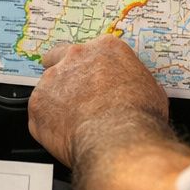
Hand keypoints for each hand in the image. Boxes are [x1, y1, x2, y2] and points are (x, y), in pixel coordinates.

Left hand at [28, 35, 168, 167]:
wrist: (118, 140)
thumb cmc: (138, 117)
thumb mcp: (151, 90)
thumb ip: (133, 82)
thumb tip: (136, 90)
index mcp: (105, 49)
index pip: (91, 49)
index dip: (89, 66)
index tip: (92, 78)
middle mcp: (75, 58)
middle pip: (58, 57)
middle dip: (63, 73)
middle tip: (73, 95)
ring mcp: (52, 80)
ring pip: (48, 88)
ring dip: (56, 101)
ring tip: (73, 123)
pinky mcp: (38, 104)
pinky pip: (39, 114)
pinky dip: (48, 124)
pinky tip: (64, 135)